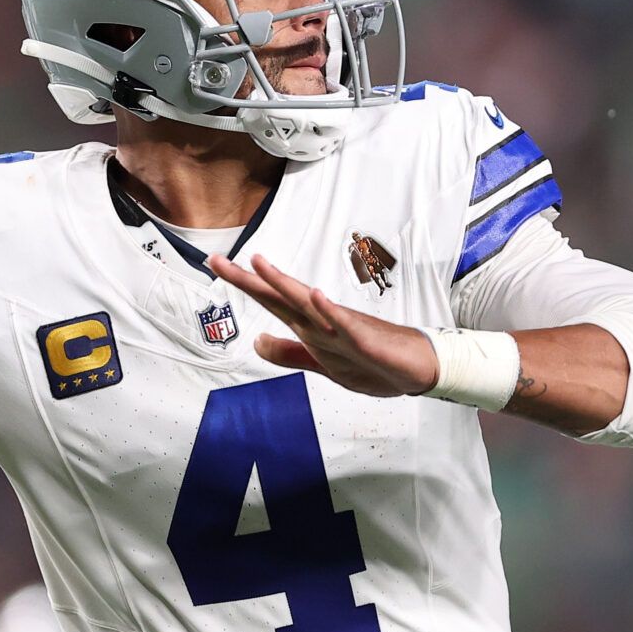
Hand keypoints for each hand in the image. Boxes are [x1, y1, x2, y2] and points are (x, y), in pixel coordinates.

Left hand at [208, 254, 439, 397]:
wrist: (416, 370)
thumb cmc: (373, 363)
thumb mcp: (322, 365)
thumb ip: (290, 353)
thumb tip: (256, 341)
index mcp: (311, 327)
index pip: (271, 301)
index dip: (243, 284)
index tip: (215, 264)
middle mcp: (322, 321)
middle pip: (280, 296)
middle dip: (249, 279)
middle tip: (216, 260)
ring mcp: (343, 328)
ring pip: (308, 304)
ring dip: (284, 284)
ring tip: (259, 264)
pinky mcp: (365, 339)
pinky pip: (346, 325)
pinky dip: (330, 311)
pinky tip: (317, 296)